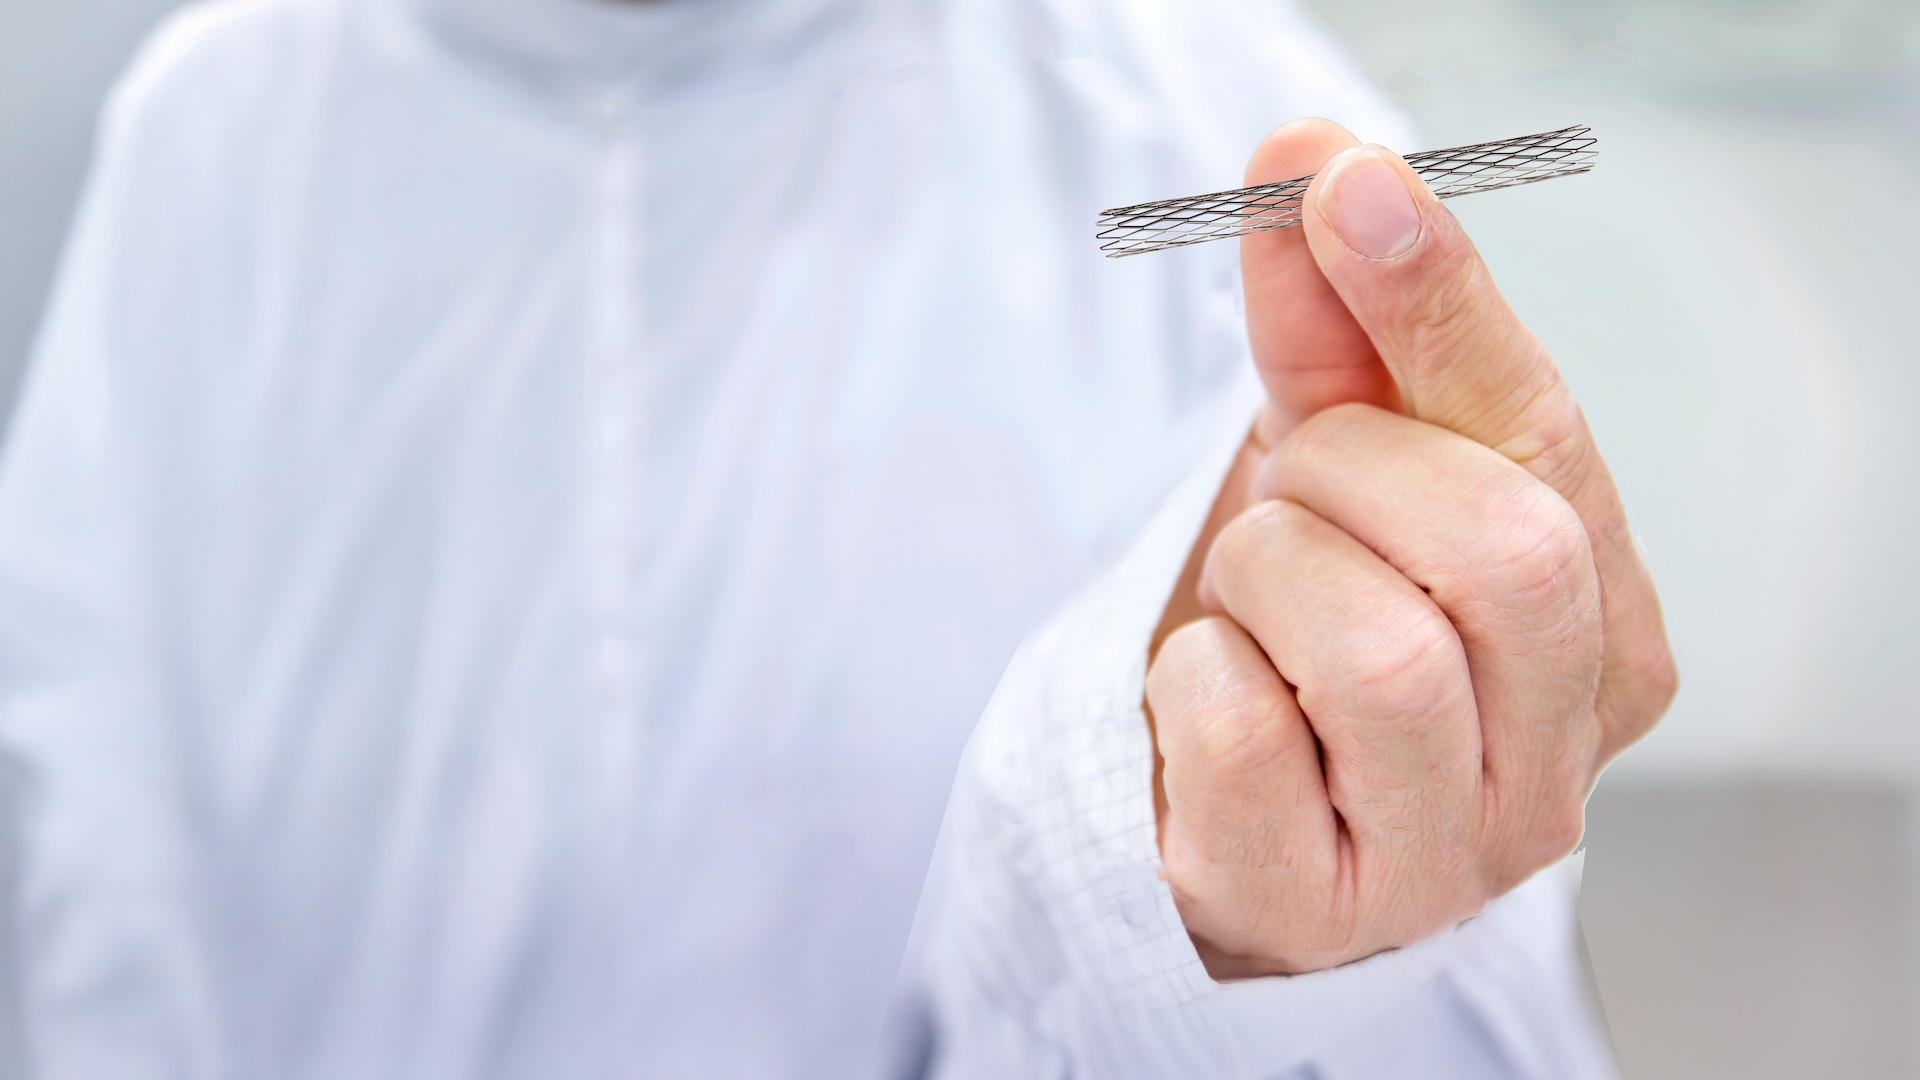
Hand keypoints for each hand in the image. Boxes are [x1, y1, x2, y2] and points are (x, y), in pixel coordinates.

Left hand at [1145, 119, 1676, 977]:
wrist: (1222, 800)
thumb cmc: (1316, 625)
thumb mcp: (1341, 464)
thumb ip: (1343, 326)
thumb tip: (1317, 163)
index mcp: (1605, 640)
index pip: (1548, 448)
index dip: (1440, 306)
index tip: (1343, 187)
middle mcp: (1560, 766)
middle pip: (1502, 553)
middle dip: (1348, 473)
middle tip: (1295, 490)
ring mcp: (1449, 858)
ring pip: (1378, 653)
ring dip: (1269, 575)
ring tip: (1255, 596)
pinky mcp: (1316, 907)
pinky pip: (1241, 733)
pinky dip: (1197, 670)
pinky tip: (1216, 684)